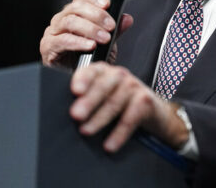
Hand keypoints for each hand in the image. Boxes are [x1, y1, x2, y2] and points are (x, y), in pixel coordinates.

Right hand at [40, 0, 133, 67]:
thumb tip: (127, 18)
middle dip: (97, 15)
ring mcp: (53, 32)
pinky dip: (78, 42)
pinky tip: (90, 46)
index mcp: (75, 14)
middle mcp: (62, 20)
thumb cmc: (90, 58)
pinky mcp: (48, 47)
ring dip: (90, 29)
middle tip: (111, 26)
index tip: (108, 4)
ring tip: (104, 38)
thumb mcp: (107, 43)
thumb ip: (116, 30)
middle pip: (76, 7)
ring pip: (69, 21)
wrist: (81, 79)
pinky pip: (62, 40)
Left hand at [70, 62, 188, 151]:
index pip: (92, 71)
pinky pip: (131, 118)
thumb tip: (61, 116)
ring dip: (99, 118)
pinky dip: (119, 133)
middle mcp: (120, 76)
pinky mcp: (146, 101)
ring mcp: (134, 86)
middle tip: (76, 115)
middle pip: (103, 86)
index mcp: (104, 72)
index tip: (75, 91)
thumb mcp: (103, 98)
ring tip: (86, 131)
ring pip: (115, 102)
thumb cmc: (122, 105)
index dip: (83, 79)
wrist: (155, 113)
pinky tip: (110, 144)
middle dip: (89, 101)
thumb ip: (85, 99)